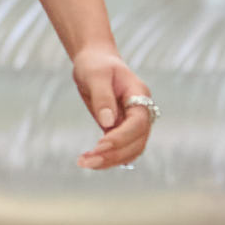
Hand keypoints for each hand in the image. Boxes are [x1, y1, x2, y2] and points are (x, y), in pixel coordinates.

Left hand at [72, 44, 155, 169]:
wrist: (94, 61)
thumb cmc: (95, 64)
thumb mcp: (95, 75)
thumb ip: (103, 97)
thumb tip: (107, 123)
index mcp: (139, 95)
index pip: (138, 123)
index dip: (122, 137)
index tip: (100, 145)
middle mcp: (140, 112)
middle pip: (137, 142)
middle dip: (114, 154)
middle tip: (86, 161)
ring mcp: (132, 122)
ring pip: (131, 150)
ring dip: (110, 160)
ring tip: (84, 163)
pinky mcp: (121, 129)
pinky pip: (120, 149)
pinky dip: (107, 158)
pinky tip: (89, 161)